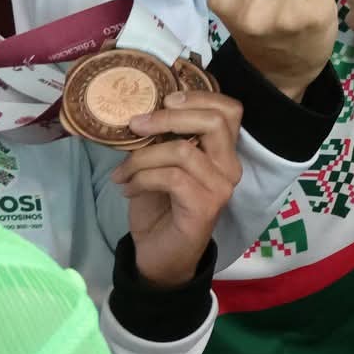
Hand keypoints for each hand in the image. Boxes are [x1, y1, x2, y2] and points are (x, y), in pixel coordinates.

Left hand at [112, 91, 244, 289]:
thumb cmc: (160, 207)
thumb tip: (139, 112)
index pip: (230, 110)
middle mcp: (229, 166)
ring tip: (123, 172)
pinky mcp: (205, 207)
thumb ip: (162, 140)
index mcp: (222, 152)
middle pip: (214, 122)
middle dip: (169, 118)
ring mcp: (221, 187)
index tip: (165, 100)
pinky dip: (142, 178)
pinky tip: (128, 188)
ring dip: (143, 157)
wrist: (159, 256)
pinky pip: (172, 178)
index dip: (200, 96)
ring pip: (184, 151)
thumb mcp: (159, 165)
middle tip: (136, 125)